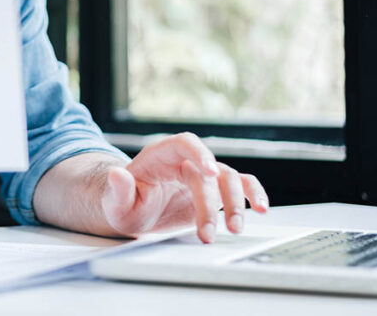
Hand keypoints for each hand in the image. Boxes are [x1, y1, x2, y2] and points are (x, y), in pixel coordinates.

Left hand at [101, 132, 267, 242]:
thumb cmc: (125, 204)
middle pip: (208, 172)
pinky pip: (240, 185)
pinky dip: (253, 194)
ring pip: (229, 179)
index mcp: (161, 155)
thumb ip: (118, 190)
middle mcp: (185, 161)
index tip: (210, 172)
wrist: (135, 213)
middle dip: (211, 203)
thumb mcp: (115, 203)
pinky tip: (261, 208)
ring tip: (234, 229)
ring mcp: (203, 175)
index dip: (199, 154)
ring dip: (235, 203)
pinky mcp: (214, 191)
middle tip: (208, 233)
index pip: (184, 143)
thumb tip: (116, 174)